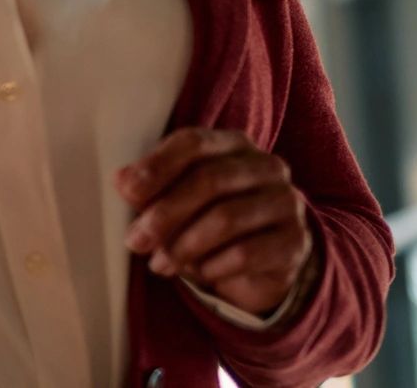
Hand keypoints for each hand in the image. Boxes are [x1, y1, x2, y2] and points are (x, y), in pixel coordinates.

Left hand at [116, 127, 315, 317]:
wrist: (265, 259)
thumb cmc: (209, 216)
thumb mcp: (178, 196)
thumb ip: (152, 186)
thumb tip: (121, 181)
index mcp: (233, 144)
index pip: (193, 143)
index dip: (157, 165)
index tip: (127, 192)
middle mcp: (266, 166)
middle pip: (209, 181)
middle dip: (165, 214)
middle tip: (135, 241)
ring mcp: (286, 202)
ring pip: (226, 219)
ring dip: (183, 245)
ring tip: (159, 263)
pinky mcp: (295, 241)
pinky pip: (246, 253)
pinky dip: (212, 265)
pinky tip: (196, 273)